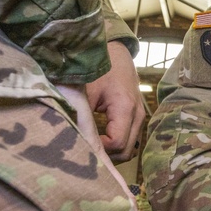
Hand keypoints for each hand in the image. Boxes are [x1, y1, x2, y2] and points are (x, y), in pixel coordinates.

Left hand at [86, 40, 145, 161]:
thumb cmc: (101, 70)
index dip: (100, 149)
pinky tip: (100, 140)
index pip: (117, 143)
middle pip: (126, 152)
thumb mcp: (87, 91)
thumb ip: (82, 116)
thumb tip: (70, 140)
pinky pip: (129, 141)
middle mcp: (138, 116)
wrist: (118, 54)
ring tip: (92, 146)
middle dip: (106, 156)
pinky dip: (116, 145)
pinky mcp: (137, 119)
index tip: (83, 142)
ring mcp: (140, 118)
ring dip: (112, 152)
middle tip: (86, 150)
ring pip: (129, 149)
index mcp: (125, 107)